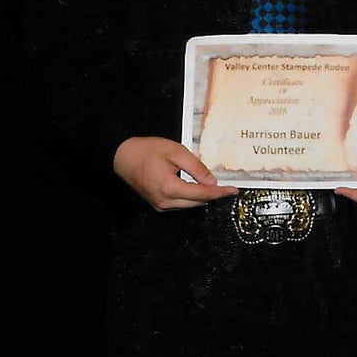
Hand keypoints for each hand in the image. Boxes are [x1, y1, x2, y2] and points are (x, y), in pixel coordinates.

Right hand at [113, 136, 237, 210]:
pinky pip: (180, 204)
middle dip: (213, 194)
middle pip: (198, 202)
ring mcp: (160, 205)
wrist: (123, 157)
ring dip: (202, 196)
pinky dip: (191, 197)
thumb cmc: (148, 151)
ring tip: (212, 184)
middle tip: (226, 185)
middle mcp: (165, 201)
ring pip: (190, 205)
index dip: (220, 192)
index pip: (203, 194)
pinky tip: (196, 186)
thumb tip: (213, 182)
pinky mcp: (158, 204)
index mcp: (170, 188)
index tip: (234, 190)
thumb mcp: (176, 152)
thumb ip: (196, 168)